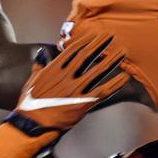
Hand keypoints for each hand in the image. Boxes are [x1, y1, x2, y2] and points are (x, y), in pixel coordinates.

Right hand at [8, 33, 129, 157]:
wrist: (33, 123)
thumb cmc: (31, 104)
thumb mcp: (32, 81)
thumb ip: (39, 66)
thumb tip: (42, 54)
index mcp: (54, 69)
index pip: (73, 50)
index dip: (85, 41)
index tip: (95, 34)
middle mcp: (67, 76)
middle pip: (87, 56)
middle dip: (100, 44)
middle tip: (111, 35)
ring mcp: (76, 89)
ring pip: (98, 71)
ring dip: (112, 60)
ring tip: (123, 51)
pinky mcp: (84, 103)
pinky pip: (104, 91)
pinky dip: (116, 84)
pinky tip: (126, 77)